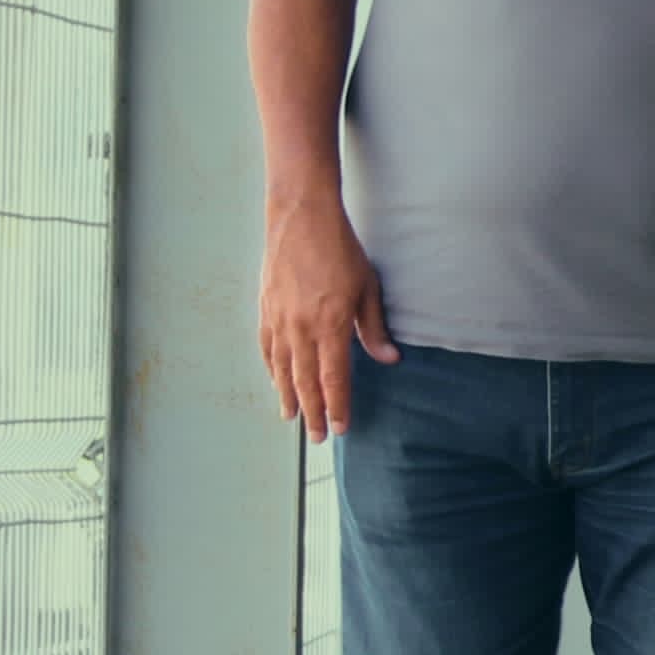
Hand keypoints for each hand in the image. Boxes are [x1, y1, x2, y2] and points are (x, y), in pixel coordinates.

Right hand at [258, 196, 395, 442]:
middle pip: (306, 381)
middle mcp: (301, 328)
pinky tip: (275, 380)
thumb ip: (374, 328)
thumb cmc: (340, 249)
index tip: (340, 429)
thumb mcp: (367, 287)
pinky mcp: (265, 307)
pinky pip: (267, 347)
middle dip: (313, 412)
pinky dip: (271, 368)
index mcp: (331, 325)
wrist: (300, 217)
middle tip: (316, 438)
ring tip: (292, 417)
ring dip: (288, 396)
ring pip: (282, 369)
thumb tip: (389, 359)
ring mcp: (279, 319)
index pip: (334, 378)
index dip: (337, 406)